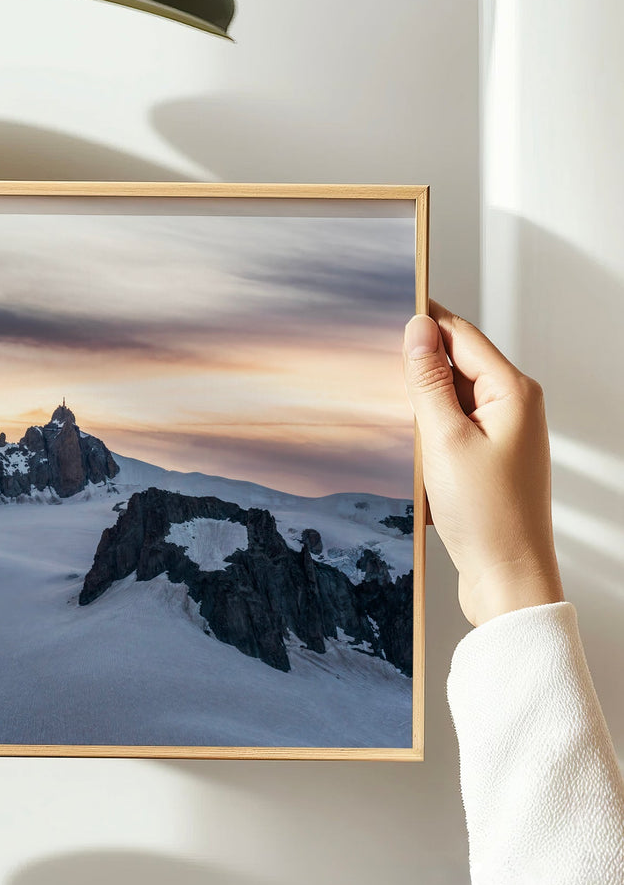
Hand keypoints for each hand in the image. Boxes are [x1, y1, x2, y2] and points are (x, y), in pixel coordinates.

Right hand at [403, 300, 564, 627]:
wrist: (507, 577)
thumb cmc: (487, 516)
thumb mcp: (445, 440)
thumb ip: (429, 382)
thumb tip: (417, 330)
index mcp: (513, 392)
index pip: (460, 335)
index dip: (422, 321)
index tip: (385, 307)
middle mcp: (513, 406)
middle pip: (455, 363)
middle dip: (415, 364)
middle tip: (371, 364)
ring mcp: (502, 434)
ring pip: (450, 397)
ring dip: (418, 402)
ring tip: (388, 414)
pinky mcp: (487, 459)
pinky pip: (451, 427)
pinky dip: (426, 430)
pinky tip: (405, 445)